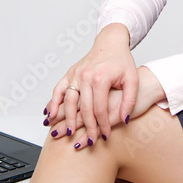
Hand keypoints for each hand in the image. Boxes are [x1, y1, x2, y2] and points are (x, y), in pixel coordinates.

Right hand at [46, 23, 135, 144]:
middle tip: (91, 140)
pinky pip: (58, 90)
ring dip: (66, 119)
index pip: (100, 108)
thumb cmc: (122, 60)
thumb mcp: (132, 79)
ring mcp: (75, 74)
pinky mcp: (70, 73)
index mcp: (100, 78)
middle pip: (83, 108)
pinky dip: (53, 102)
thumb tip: (124, 119)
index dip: (103, 124)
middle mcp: (85, 76)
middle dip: (87, 127)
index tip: (105, 136)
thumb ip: (129, 100)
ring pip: (67, 101)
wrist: (110, 42)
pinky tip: (50, 115)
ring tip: (68, 133)